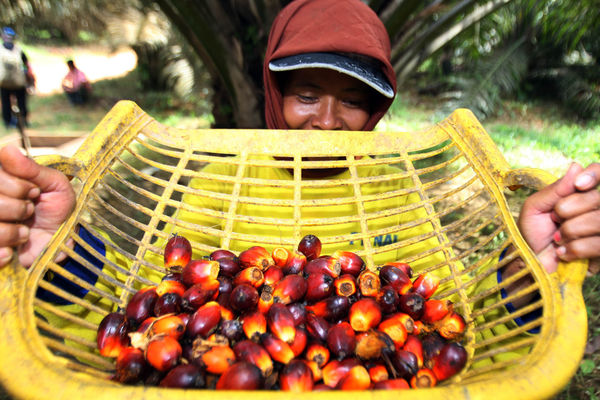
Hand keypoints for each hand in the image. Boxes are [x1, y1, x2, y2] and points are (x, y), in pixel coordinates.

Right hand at [0, 145, 75, 268]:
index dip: (16, 185)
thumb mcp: (55, 185)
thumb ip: (32, 169)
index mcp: (1, 179)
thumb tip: (7, 148)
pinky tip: (12, 250)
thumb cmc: (58, 210)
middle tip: (31, 211)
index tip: (34, 191)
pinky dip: (3, 251)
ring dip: (12, 231)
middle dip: (18, 207)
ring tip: (25, 231)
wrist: (62, 243)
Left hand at [518, 162, 599, 273]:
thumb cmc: (532, 233)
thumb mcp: (535, 208)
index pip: (599, 173)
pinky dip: (577, 248)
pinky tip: (564, 253)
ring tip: (558, 238)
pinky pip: (599, 244)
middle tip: (555, 220)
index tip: (578, 184)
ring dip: (572, 230)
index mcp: (581, 194)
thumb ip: (555, 190)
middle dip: (569, 209)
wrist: (531, 263)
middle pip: (598, 198)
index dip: (594, 175)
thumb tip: (576, 166)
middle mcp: (597, 209)